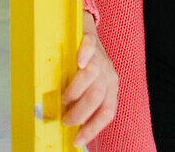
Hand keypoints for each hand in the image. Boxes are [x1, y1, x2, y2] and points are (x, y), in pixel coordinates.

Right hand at [61, 29, 118, 147]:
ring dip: (76, 91)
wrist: (85, 34)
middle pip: (97, 96)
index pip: (107, 112)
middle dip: (79, 113)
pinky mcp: (90, 40)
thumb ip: (82, 104)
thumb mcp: (87, 89)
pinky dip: (85, 54)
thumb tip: (68, 127)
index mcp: (110, 89)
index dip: (93, 128)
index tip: (77, 140)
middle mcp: (107, 74)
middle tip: (65, 118)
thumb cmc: (84, 68)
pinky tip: (79, 62)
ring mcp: (100, 56)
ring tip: (64, 98)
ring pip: (93, 74)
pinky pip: (90, 46)